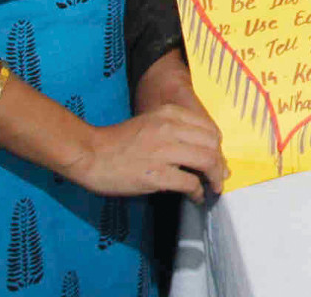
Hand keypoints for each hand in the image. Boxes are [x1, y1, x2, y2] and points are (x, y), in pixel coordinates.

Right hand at [65, 102, 226, 204]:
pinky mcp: (157, 175)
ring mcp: (164, 152)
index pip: (209, 128)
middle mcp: (170, 129)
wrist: (90, 154)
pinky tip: (196, 197)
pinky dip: (198, 192)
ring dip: (215, 178)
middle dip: (220, 163)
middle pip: (212, 145)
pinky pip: (190, 183)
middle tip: (220, 176)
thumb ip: (175, 129)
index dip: (217, 146)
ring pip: (207, 162)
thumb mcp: (150, 122)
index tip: (217, 158)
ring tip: (214, 187)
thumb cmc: (118, 141)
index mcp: (169, 114)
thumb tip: (200, 148)